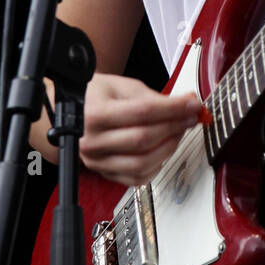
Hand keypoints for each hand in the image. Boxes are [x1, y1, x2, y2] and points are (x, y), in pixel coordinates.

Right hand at [77, 72, 207, 187]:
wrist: (72, 112)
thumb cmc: (96, 97)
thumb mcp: (123, 87)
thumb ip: (155, 98)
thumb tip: (187, 103)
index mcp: (94, 114)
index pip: (142, 113)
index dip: (173, 109)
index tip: (192, 104)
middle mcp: (92, 141)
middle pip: (143, 139)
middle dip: (175, 127)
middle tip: (190, 117)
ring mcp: (97, 161)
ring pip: (142, 162)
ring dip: (169, 147)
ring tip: (178, 132)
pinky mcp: (105, 174)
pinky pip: (137, 177)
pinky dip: (157, 165)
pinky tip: (163, 149)